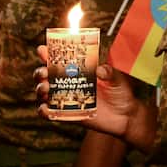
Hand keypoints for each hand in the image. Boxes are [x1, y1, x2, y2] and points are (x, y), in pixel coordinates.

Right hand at [35, 45, 152, 148]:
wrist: (125, 116)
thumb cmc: (121, 93)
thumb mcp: (118, 79)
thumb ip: (110, 73)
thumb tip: (100, 70)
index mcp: (79, 71)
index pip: (60, 60)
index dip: (48, 54)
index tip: (42, 50)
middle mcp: (70, 83)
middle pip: (47, 76)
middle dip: (40, 72)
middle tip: (44, 72)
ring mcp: (67, 99)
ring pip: (45, 93)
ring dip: (41, 89)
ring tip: (46, 88)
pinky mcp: (68, 115)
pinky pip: (51, 113)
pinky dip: (44, 111)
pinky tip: (45, 108)